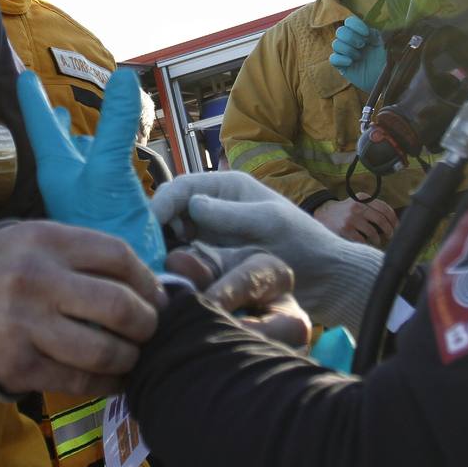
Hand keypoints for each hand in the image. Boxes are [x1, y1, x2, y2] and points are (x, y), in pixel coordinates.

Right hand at [0, 221, 165, 396]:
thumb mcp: (32, 243)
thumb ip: (81, 256)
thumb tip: (145, 284)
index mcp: (43, 240)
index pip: (117, 255)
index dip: (147, 280)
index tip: (156, 296)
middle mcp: (33, 279)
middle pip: (118, 305)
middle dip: (146, 324)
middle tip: (149, 330)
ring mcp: (22, 325)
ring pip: (103, 350)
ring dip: (129, 358)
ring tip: (131, 355)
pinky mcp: (16, 366)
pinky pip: (79, 381)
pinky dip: (106, 382)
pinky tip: (113, 377)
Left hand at [18, 68, 165, 271]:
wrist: (124, 282)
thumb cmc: (107, 229)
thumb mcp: (110, 171)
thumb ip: (115, 127)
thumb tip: (124, 77)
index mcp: (58, 169)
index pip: (42, 125)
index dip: (34, 99)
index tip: (23, 75)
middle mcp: (67, 182)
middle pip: (55, 141)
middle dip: (51, 119)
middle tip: (38, 94)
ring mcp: (85, 198)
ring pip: (76, 158)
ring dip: (73, 138)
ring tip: (69, 122)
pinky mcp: (105, 211)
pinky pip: (97, 174)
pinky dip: (97, 157)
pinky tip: (103, 159)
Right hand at [150, 171, 382, 332]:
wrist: (325, 279)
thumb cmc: (302, 242)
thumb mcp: (268, 223)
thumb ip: (230, 214)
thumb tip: (191, 205)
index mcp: (226, 188)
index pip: (182, 188)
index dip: (160, 203)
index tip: (146, 226)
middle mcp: (213, 207)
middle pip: (170, 211)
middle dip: (153, 228)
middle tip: (142, 252)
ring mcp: (211, 235)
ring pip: (171, 236)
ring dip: (159, 248)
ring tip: (150, 267)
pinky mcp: (212, 260)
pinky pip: (184, 258)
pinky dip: (172, 265)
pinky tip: (166, 279)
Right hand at [313, 197, 397, 246]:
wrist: (323, 214)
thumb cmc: (345, 211)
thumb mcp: (357, 202)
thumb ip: (372, 207)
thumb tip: (393, 221)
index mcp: (362, 198)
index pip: (384, 208)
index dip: (394, 219)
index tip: (397, 227)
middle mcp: (357, 206)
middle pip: (381, 219)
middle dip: (389, 230)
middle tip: (390, 236)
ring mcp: (351, 218)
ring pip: (372, 231)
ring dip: (378, 239)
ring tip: (377, 241)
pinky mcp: (345, 229)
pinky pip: (362, 239)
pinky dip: (366, 243)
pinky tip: (366, 243)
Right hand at [329, 16, 386, 91]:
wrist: (388, 80)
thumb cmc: (390, 60)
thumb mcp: (387, 44)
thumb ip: (378, 33)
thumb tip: (369, 26)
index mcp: (362, 34)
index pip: (350, 22)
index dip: (355, 25)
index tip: (366, 34)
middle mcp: (352, 42)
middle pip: (340, 31)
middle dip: (350, 37)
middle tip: (362, 45)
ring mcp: (346, 54)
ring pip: (335, 44)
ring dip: (348, 49)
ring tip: (359, 57)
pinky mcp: (342, 66)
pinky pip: (332, 59)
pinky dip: (340, 59)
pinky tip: (351, 63)